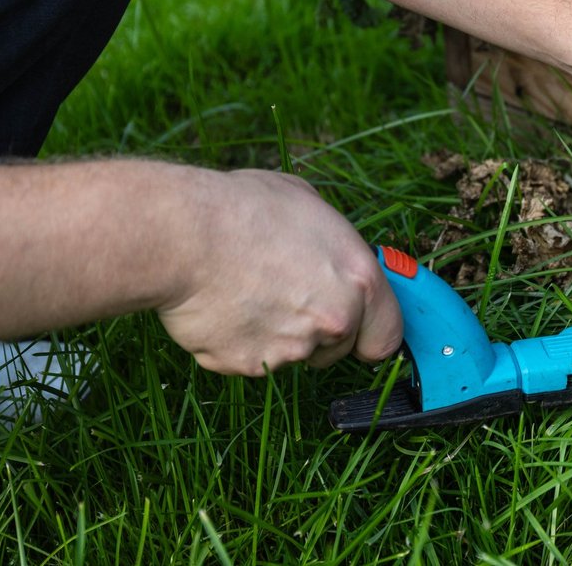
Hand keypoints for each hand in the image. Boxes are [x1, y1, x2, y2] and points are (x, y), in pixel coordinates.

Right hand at [158, 169, 401, 375]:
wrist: (182, 235)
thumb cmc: (244, 209)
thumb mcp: (309, 206)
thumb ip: (335, 246)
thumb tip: (333, 255)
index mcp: (360, 280)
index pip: (388, 335)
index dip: (372, 331)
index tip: (360, 327)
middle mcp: (335, 320)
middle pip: (339, 347)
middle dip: (318, 329)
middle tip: (285, 293)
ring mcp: (293, 350)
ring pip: (293, 355)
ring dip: (277, 334)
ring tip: (246, 290)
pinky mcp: (250, 366)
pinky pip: (251, 359)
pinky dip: (238, 341)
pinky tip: (223, 305)